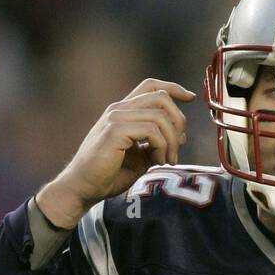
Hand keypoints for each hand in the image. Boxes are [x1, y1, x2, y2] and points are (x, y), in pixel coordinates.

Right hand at [37, 79, 195, 227]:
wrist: (83, 188)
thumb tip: (181, 136)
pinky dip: (162, 146)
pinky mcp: (115, 130)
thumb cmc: (108, 175)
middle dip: (178, 120)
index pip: (151, 86)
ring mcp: (116, 118)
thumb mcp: (140, 158)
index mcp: (123, 111)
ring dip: (172, 140)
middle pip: (161, 97)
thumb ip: (157, 144)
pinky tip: (157, 161)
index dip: (173, 88)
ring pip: (160, 116)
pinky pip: (152, 130)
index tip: (191, 97)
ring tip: (167, 160)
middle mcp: (119, 109)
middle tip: (179, 146)